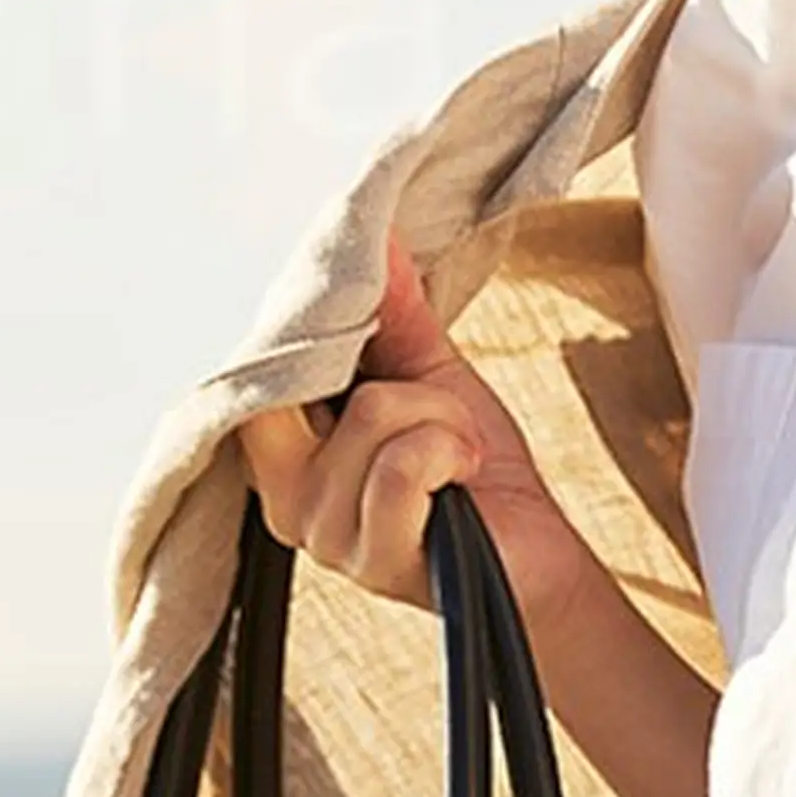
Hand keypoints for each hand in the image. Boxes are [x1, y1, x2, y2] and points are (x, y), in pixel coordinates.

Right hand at [233, 225, 605, 626]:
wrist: (535, 550)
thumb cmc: (474, 471)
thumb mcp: (430, 375)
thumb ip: (392, 313)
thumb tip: (376, 235)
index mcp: (285, 454)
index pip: (261, 372)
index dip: (314, 332)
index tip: (370, 319)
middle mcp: (287, 499)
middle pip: (305, 385)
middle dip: (393, 379)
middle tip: (439, 407)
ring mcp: (326, 535)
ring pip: (373, 417)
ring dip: (441, 421)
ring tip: (459, 451)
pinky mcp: (374, 560)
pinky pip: (402, 466)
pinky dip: (451, 451)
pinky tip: (466, 475)